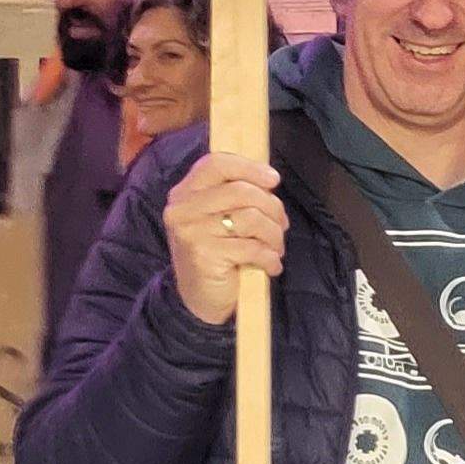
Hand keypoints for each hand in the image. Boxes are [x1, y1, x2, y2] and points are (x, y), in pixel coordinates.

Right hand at [162, 152, 288, 321]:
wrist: (198, 300)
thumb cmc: (215, 253)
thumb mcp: (217, 217)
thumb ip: (234, 193)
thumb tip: (269, 179)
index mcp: (184, 193)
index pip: (216, 164)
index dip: (249, 168)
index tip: (273, 179)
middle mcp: (182, 209)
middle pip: (241, 191)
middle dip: (272, 208)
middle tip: (282, 226)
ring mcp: (191, 232)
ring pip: (251, 218)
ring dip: (274, 235)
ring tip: (276, 248)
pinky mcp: (205, 256)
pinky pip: (253, 247)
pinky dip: (270, 257)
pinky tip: (271, 265)